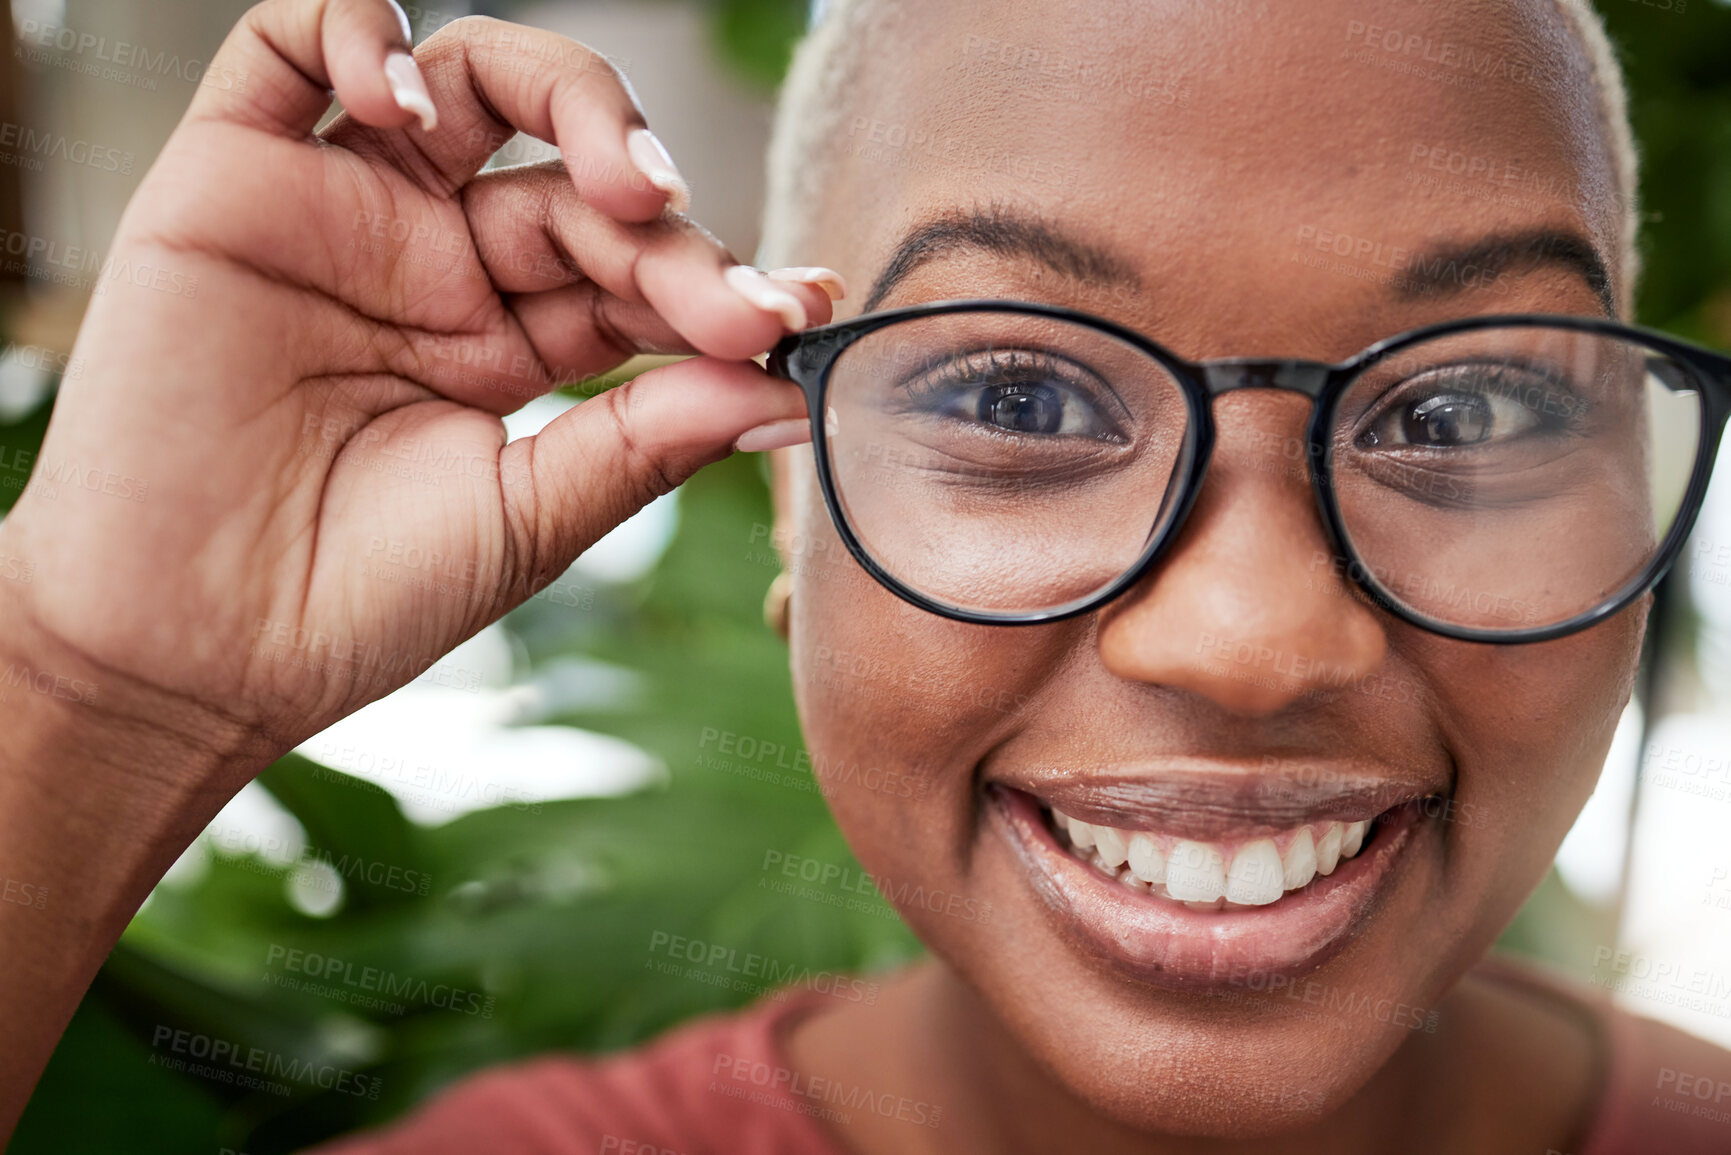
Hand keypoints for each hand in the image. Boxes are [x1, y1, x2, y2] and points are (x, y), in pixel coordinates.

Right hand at [0, 0, 836, 762]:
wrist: (191, 651)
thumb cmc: (355, 600)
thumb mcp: (530, 517)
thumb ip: (647, 439)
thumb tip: (782, 391)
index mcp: (513, 341)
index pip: (635, 271)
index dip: (722, 282)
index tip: (802, 316)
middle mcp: (438, 265)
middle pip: (579, 180)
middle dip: (669, 227)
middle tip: (729, 298)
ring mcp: (346, 215)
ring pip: (472, 81)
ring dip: (571, 98)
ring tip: (630, 184)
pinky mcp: (233, 179)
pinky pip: (288, 50)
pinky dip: (360, 37)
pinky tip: (418, 109)